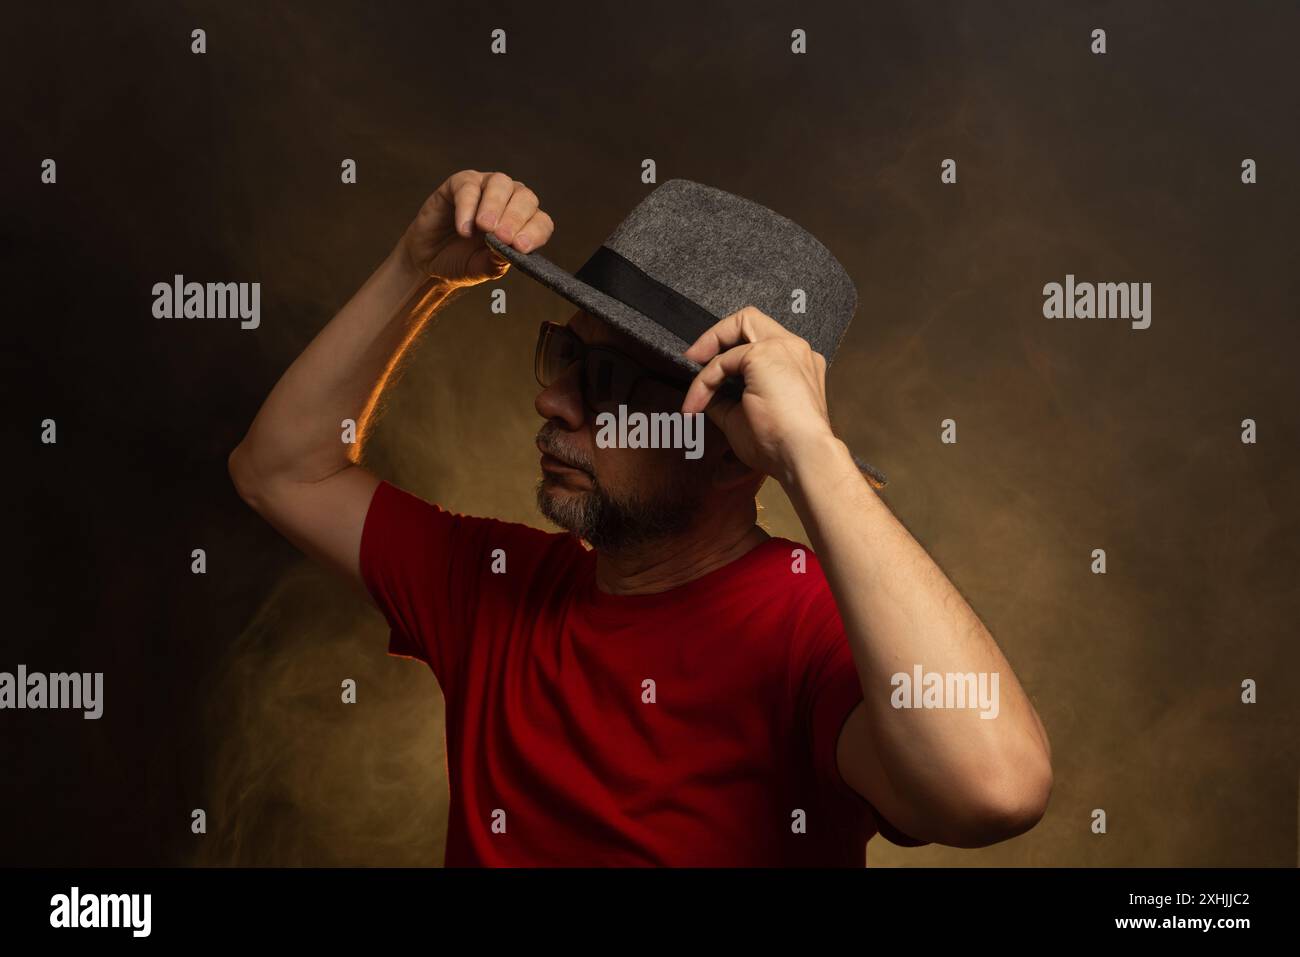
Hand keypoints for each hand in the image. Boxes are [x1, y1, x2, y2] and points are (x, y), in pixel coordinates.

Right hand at [397, 170, 554, 285]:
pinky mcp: (459, 184)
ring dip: (495, 205)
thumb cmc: (462, 263)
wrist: (429, 261)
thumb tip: (509, 251)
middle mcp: (509, 201)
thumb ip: (496, 262)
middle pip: (525, 197)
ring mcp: (485, 188)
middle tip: (502, 237)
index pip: (540, 221)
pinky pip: (469, 186)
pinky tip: (464, 228)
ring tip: (485, 228)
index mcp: (522, 223)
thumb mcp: (482, 269)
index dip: (535, 232)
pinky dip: (468, 206)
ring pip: (500, 183)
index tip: (521, 247)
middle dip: (516, 217)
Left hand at [680, 306, 840, 485]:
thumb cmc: (781, 446)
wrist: (802, 457)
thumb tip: (704, 395)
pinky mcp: (764, 354)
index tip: (707, 374)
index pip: (758, 341)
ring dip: (709, 353)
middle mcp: (794, 349)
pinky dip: (705, 381)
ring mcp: (782, 347)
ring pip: (739, 325)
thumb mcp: (744, 419)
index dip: (728, 352)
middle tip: (694, 359)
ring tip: (693, 388)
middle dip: (717, 335)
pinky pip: (723, 360)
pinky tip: (697, 403)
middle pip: (750, 319)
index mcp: (797, 364)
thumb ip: (725, 401)